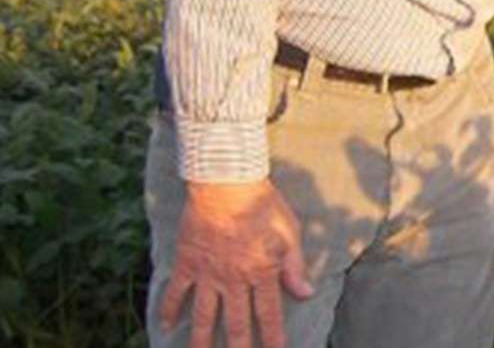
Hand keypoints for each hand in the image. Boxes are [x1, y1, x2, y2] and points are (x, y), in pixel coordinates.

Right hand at [160, 179, 313, 346]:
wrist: (225, 182)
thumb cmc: (262, 204)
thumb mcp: (288, 233)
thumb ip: (294, 266)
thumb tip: (305, 293)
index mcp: (261, 272)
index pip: (269, 314)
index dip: (273, 337)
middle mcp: (233, 279)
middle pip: (236, 323)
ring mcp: (207, 273)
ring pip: (204, 316)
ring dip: (202, 341)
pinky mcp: (187, 263)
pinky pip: (177, 292)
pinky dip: (170, 309)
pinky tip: (166, 326)